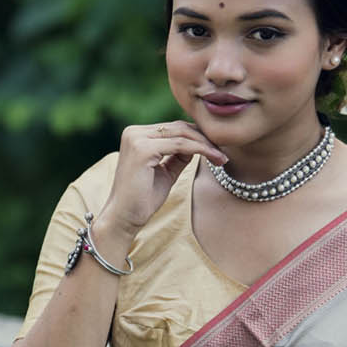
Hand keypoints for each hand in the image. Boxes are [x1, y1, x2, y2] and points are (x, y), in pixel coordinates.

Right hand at [98, 120, 227, 239]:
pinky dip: (200, 150)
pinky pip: (180, 145)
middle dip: (204, 138)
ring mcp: (137, 139)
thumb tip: (198, 143)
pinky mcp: (143, 149)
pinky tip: (214, 159)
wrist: (123, 218)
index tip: (217, 149)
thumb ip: (178, 155)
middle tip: (223, 153)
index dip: (197, 136)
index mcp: (136, 135)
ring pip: (182, 134)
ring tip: (222, 159)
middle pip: (179, 128)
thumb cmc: (142, 199)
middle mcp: (134, 132)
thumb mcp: (165, 172)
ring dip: (206, 145)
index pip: (173, 129)